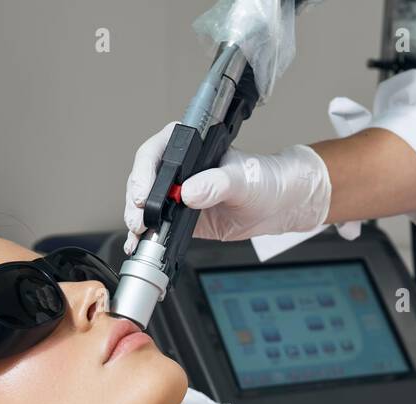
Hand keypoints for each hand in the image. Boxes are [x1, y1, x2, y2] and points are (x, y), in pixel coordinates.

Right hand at [123, 122, 332, 254]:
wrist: (280, 205)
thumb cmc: (265, 180)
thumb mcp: (242, 179)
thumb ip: (216, 183)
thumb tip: (189, 193)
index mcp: (192, 148)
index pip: (157, 153)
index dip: (144, 173)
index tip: (143, 193)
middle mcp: (182, 169)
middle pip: (144, 180)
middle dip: (136, 201)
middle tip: (139, 220)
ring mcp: (180, 194)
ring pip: (147, 204)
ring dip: (138, 220)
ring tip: (138, 234)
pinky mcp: (183, 218)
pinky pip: (160, 225)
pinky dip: (148, 236)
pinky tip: (140, 244)